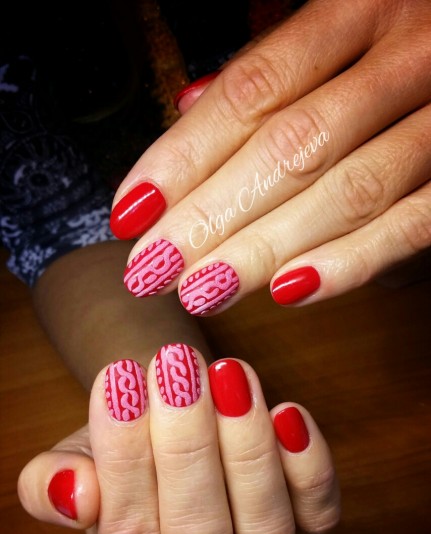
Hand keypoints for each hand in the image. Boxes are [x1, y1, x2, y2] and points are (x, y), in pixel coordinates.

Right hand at [18, 346, 339, 533]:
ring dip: (246, 450)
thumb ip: (51, 485)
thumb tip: (73, 493)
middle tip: (175, 371)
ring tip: (228, 376)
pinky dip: (308, 467)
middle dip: (187, 450)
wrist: (171, 430)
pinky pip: (319, 514)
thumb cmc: (121, 451)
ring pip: (264, 532)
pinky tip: (287, 412)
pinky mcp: (309, 532)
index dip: (124, 460)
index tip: (119, 382)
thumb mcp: (74, 462)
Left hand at [110, 0, 430, 314]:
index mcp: (360, 9)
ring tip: (203, 289)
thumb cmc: (410, 44)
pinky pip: (412, 224)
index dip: (183, 155)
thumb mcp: (349, 28)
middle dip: (212, 215)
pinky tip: (290, 291)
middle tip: (153, 268)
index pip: (252, 90)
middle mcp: (406, 55)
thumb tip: (191, 105)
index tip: (132, 211)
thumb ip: (278, 70)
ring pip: (346, 190)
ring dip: (265, 248)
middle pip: (289, 146)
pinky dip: (352, 261)